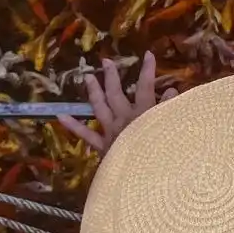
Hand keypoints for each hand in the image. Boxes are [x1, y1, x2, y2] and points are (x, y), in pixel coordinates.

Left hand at [57, 51, 175, 156]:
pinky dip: (73, 126)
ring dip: (93, 92)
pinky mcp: (104, 146)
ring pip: (100, 107)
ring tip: (87, 78)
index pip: (146, 86)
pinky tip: (61, 116)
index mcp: (144, 113)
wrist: (144, 178)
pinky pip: (86, 134)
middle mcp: (125, 118)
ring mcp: (112, 131)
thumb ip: (170, 110)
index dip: (147, 69)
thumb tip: (172, 91)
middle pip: (116, 92)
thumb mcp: (172, 129)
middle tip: (105, 62)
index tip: (147, 54)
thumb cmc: (163, 155)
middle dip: (111, 76)